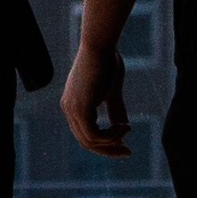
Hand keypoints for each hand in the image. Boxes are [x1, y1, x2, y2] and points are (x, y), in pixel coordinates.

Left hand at [61, 34, 130, 158]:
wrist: (100, 45)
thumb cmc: (107, 62)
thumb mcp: (112, 91)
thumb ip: (115, 110)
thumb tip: (124, 127)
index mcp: (73, 104)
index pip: (84, 133)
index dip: (104, 143)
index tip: (123, 145)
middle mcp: (68, 108)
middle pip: (85, 142)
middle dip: (108, 149)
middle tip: (128, 152)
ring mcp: (72, 109)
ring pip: (90, 141)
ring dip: (112, 141)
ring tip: (127, 129)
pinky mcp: (80, 109)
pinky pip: (94, 136)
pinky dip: (110, 136)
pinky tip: (123, 126)